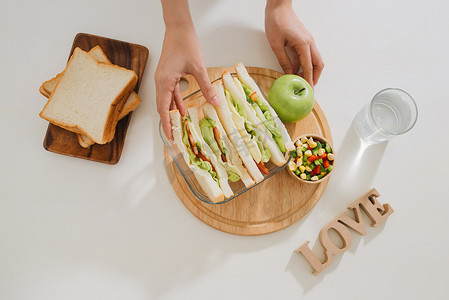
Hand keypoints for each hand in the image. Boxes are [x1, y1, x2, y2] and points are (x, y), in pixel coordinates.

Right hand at [155, 1, 218, 138]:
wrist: (178, 28)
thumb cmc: (185, 43)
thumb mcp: (199, 67)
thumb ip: (206, 86)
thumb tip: (216, 102)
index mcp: (164, 81)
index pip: (163, 108)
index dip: (167, 124)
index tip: (171, 136)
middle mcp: (160, 81)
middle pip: (163, 107)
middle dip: (169, 121)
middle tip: (176, 136)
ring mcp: (163, 78)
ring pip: (166, 100)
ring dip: (173, 113)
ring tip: (180, 126)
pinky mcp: (168, 75)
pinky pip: (170, 93)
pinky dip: (176, 102)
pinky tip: (182, 110)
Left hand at [265, 0, 323, 86]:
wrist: (278, 7)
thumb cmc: (276, 21)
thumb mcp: (276, 44)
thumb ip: (283, 60)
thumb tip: (288, 74)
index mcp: (303, 44)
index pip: (309, 67)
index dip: (309, 80)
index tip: (308, 91)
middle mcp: (309, 43)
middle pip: (318, 64)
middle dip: (315, 77)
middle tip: (308, 88)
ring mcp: (308, 41)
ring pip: (314, 60)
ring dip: (309, 71)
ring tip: (300, 82)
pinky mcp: (303, 40)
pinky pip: (306, 55)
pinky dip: (303, 65)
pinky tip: (294, 71)